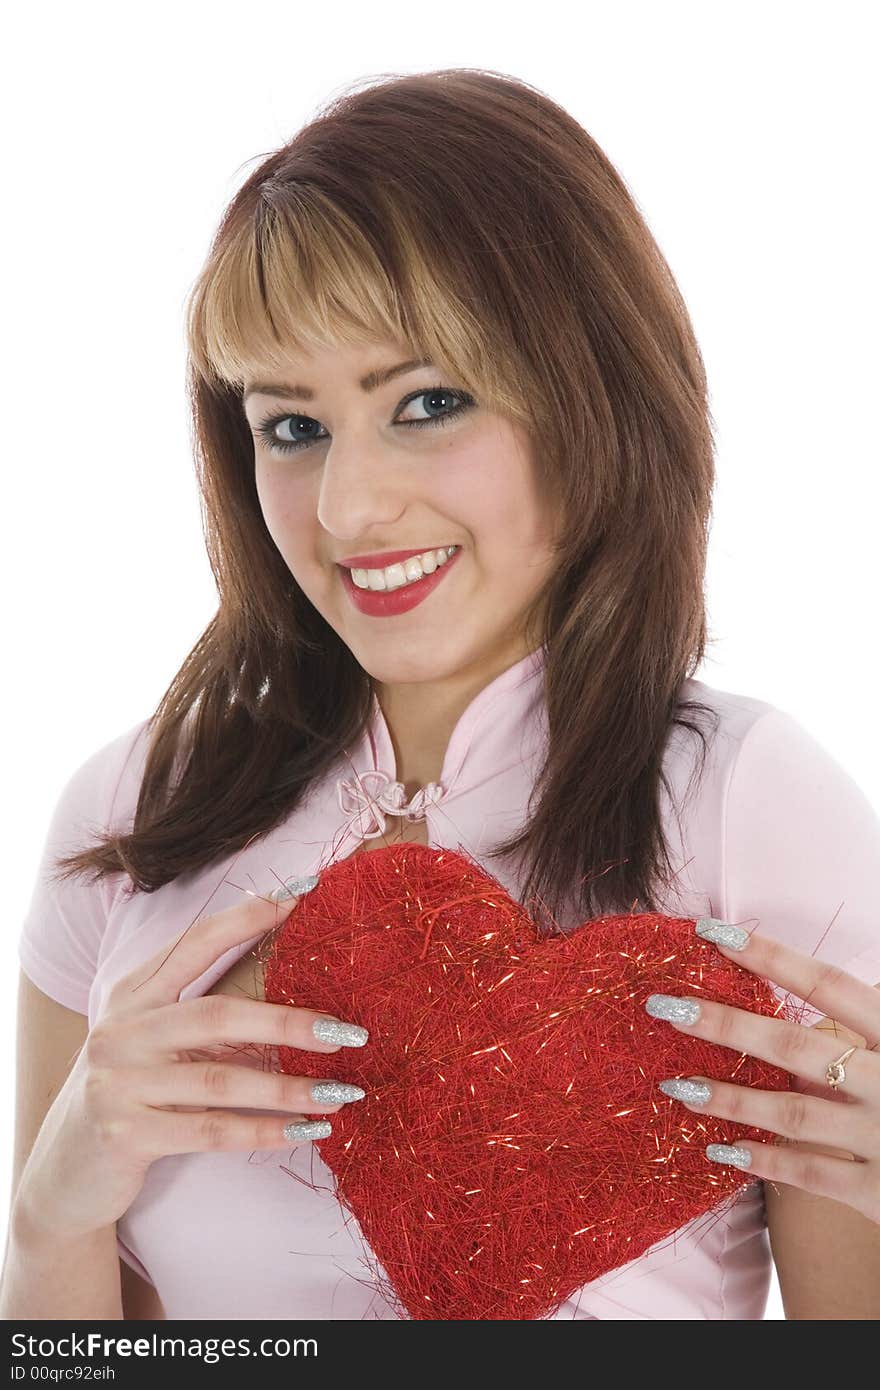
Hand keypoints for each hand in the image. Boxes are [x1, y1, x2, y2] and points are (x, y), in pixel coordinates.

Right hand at [13, 878, 368, 1241]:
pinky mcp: (126, 1135)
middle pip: (218, 1014)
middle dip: (290, 1023)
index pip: (196, 942)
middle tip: (350, 1032)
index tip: (304, 896)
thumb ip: (204, 1008)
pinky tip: (308, 1130)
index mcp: (132, 992)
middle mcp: (121, 1030)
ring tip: (343, 1092)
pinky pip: (211, 1131)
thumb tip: (295, 977)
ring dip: (290, 1088)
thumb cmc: (132, 1088)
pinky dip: (266, 1131)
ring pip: (221, 1081)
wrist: (66, 1170)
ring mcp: (119, 1083)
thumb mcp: (154, 1037)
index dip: (249, 916)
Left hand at [643, 920, 879, 1223]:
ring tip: (671, 1085)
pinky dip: (763, 1163)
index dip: (766, 956)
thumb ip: (872, 1009)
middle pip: (795, 1047)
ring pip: (792, 1113)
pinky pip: (812, 1177)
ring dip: (727, 1098)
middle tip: (662, 1007)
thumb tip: (836, 977)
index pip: (826, 984)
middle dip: (723, 1026)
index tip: (708, 932)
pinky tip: (718, 1150)